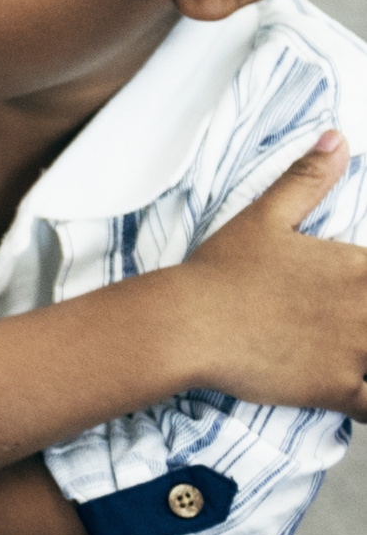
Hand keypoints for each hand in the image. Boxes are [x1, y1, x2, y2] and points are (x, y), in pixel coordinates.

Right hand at [177, 132, 366, 414]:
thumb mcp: (265, 216)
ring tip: (358, 354)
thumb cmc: (220, 271)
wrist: (185, 323)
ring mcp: (356, 350)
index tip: (364, 298)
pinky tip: (361, 398)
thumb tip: (337, 136)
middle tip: (356, 326)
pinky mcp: (338, 388)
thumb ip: (308, 178)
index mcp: (361, 266)